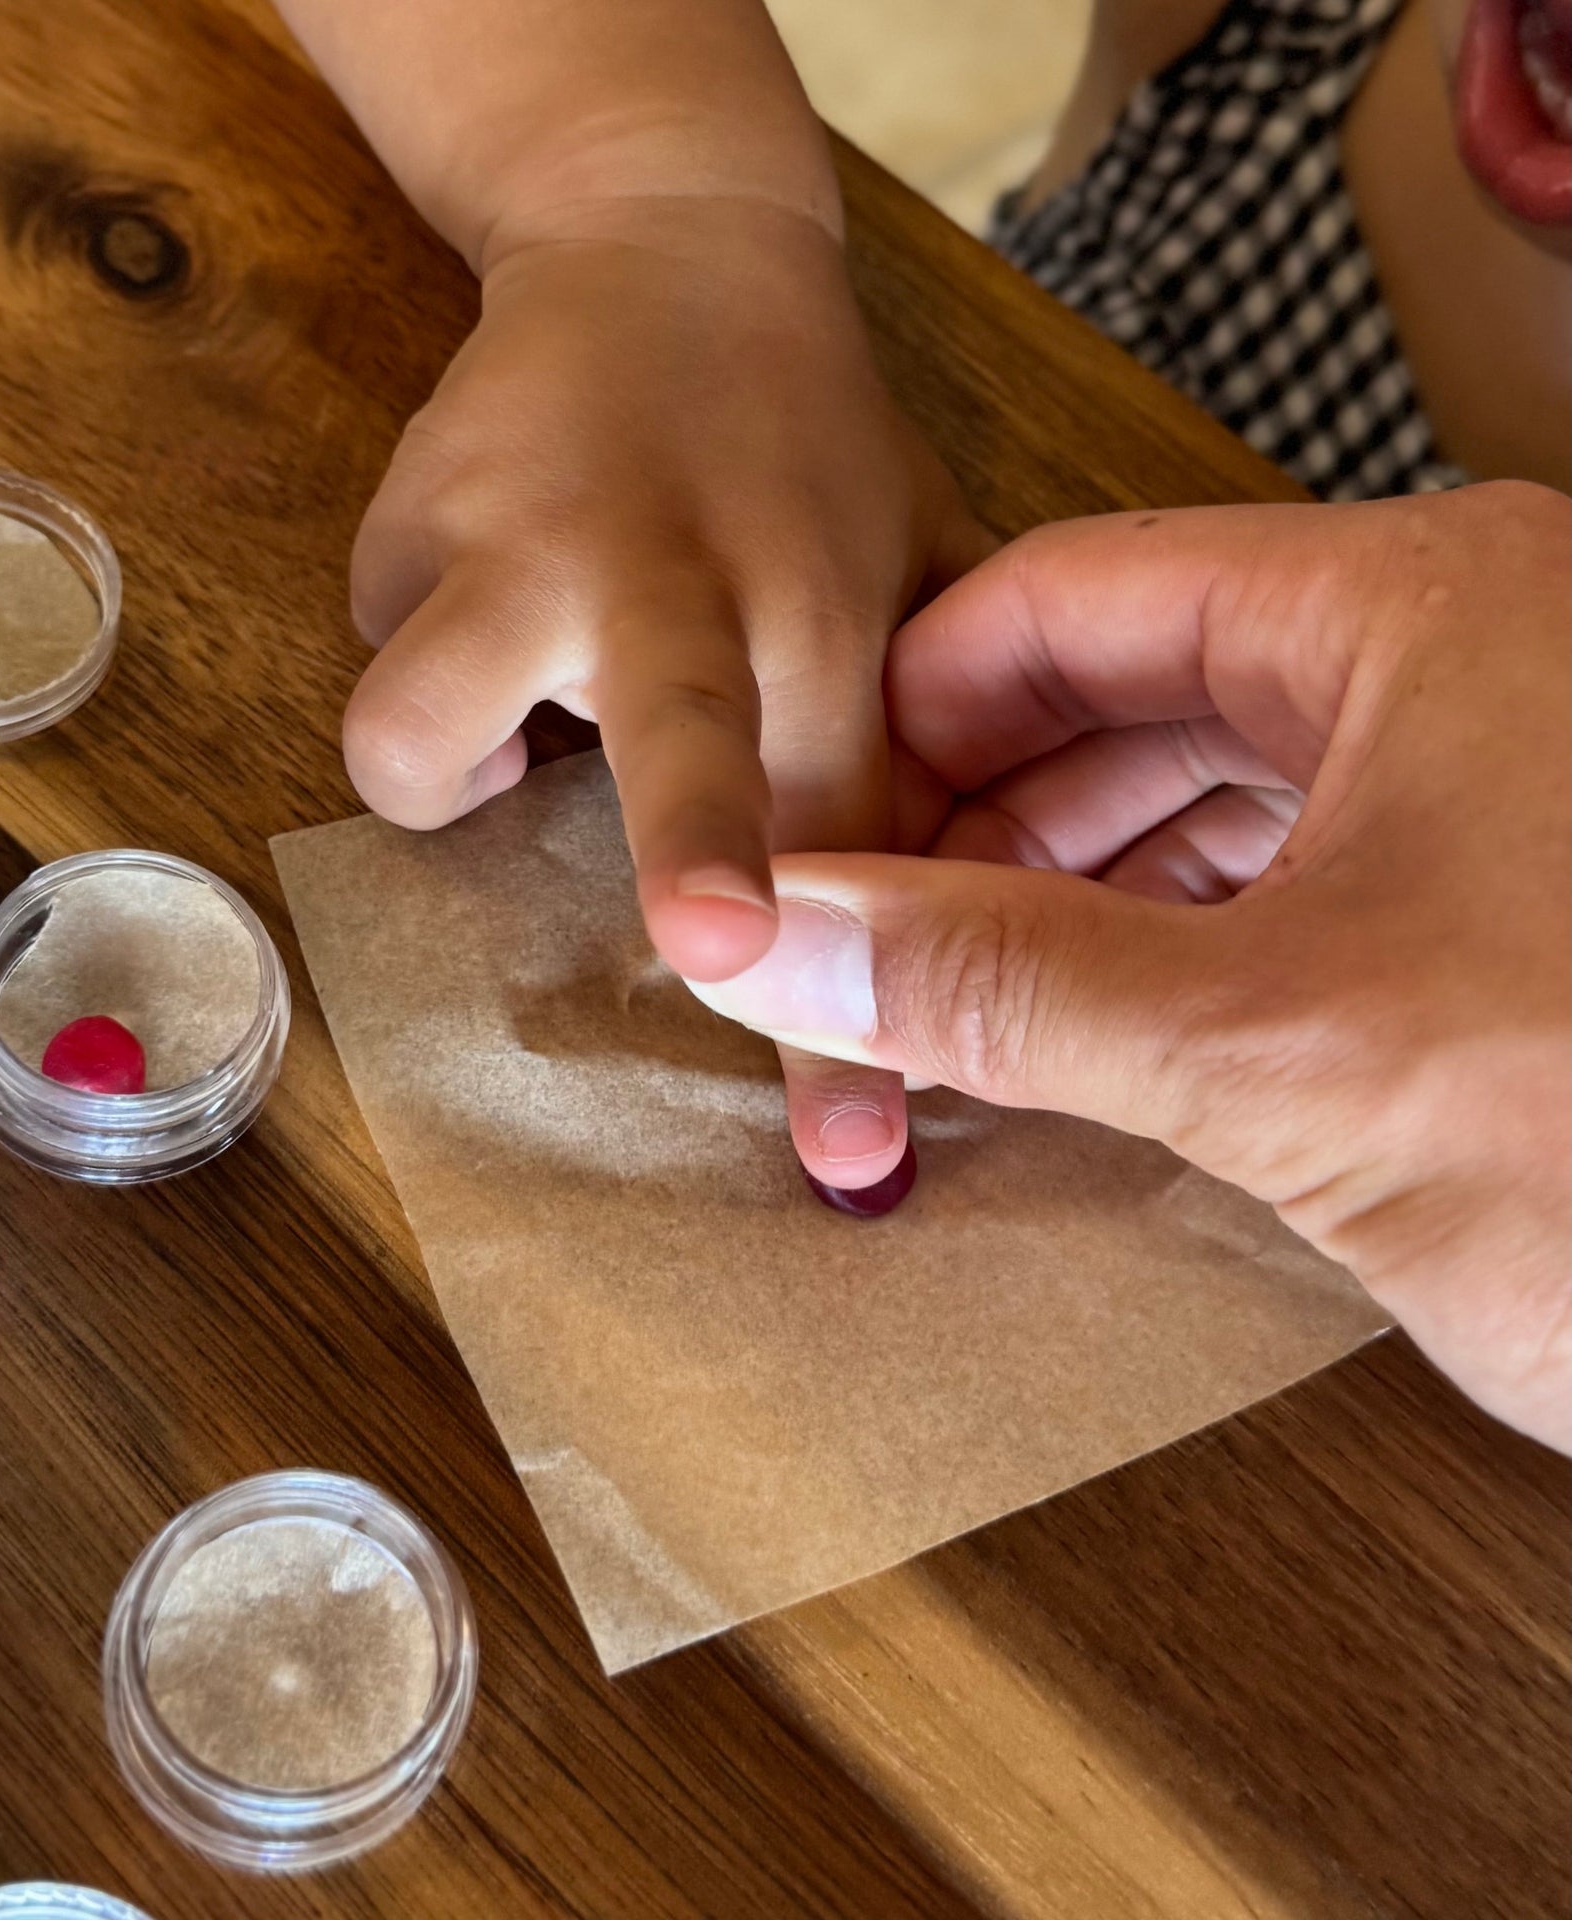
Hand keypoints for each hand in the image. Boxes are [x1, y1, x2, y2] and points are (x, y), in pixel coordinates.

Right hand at [344, 193, 991, 1186]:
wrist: (660, 241)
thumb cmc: (803, 453)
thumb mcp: (913, 570)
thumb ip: (931, 747)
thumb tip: (951, 953)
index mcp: (826, 617)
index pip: (851, 842)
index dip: (843, 1022)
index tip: (852, 1162)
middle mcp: (687, 584)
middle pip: (682, 746)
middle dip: (694, 856)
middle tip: (713, 957)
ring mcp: (525, 544)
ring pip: (416, 745)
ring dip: (446, 776)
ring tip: (515, 708)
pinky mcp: (407, 525)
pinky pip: (386, 691)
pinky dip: (426, 692)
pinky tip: (490, 614)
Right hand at [689, 485, 1570, 1448]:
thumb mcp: (1275, 1057)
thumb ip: (991, 983)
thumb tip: (770, 937)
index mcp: (1415, 602)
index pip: (1064, 596)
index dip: (902, 713)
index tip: (802, 838)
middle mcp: (1464, 649)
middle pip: (1124, 687)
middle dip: (971, 819)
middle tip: (854, 946)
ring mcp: (1498, 767)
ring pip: (1202, 788)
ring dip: (1059, 892)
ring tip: (947, 1007)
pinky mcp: (1511, 889)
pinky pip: (1284, 872)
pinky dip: (1164, 943)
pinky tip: (1088, 1031)